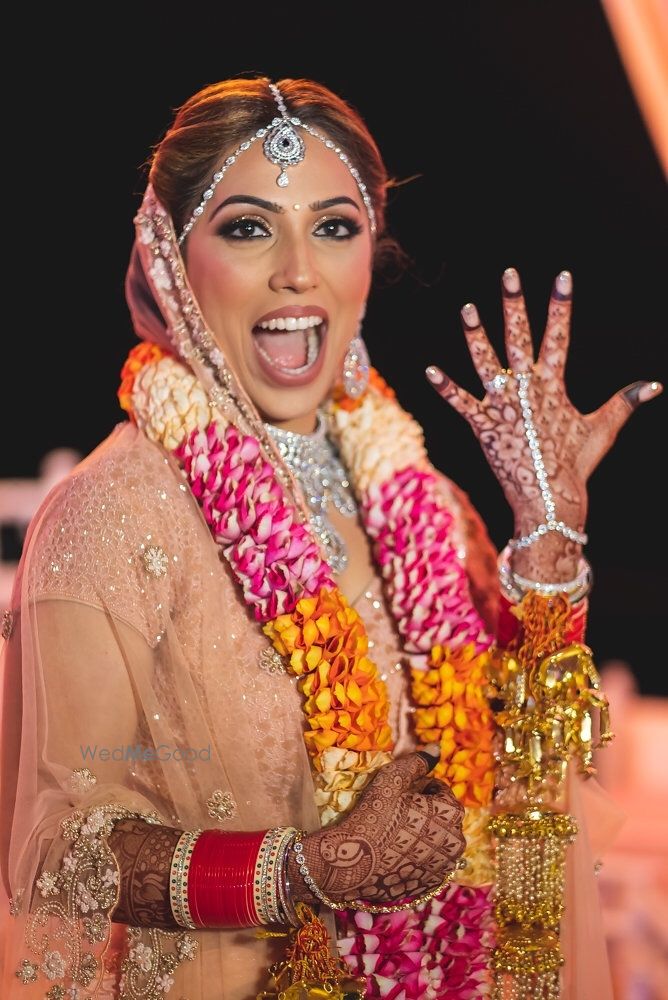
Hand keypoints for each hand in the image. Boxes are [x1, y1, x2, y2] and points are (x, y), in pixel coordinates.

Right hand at [288, 748, 464, 904]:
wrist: (352, 862)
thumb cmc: (374, 814)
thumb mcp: (393, 778)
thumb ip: (418, 761)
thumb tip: (437, 747)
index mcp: (452, 813)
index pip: (439, 790)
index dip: (417, 788)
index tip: (398, 795)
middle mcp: (456, 842)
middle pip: (440, 817)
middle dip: (423, 812)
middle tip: (394, 813)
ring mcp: (444, 867)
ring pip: (434, 841)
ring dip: (421, 835)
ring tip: (394, 835)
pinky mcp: (430, 885)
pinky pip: (426, 863)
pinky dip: (415, 857)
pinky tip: (395, 854)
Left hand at [426, 268, 661, 578]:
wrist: (549, 498)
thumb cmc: (577, 465)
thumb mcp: (602, 429)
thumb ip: (625, 402)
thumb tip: (656, 385)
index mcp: (554, 385)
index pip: (560, 336)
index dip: (561, 305)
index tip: (562, 276)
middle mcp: (527, 389)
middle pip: (520, 338)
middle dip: (515, 305)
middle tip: (509, 274)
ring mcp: (503, 406)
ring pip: (485, 363)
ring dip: (475, 336)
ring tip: (467, 309)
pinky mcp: (484, 426)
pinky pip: (460, 403)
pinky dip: (445, 388)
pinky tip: (429, 370)